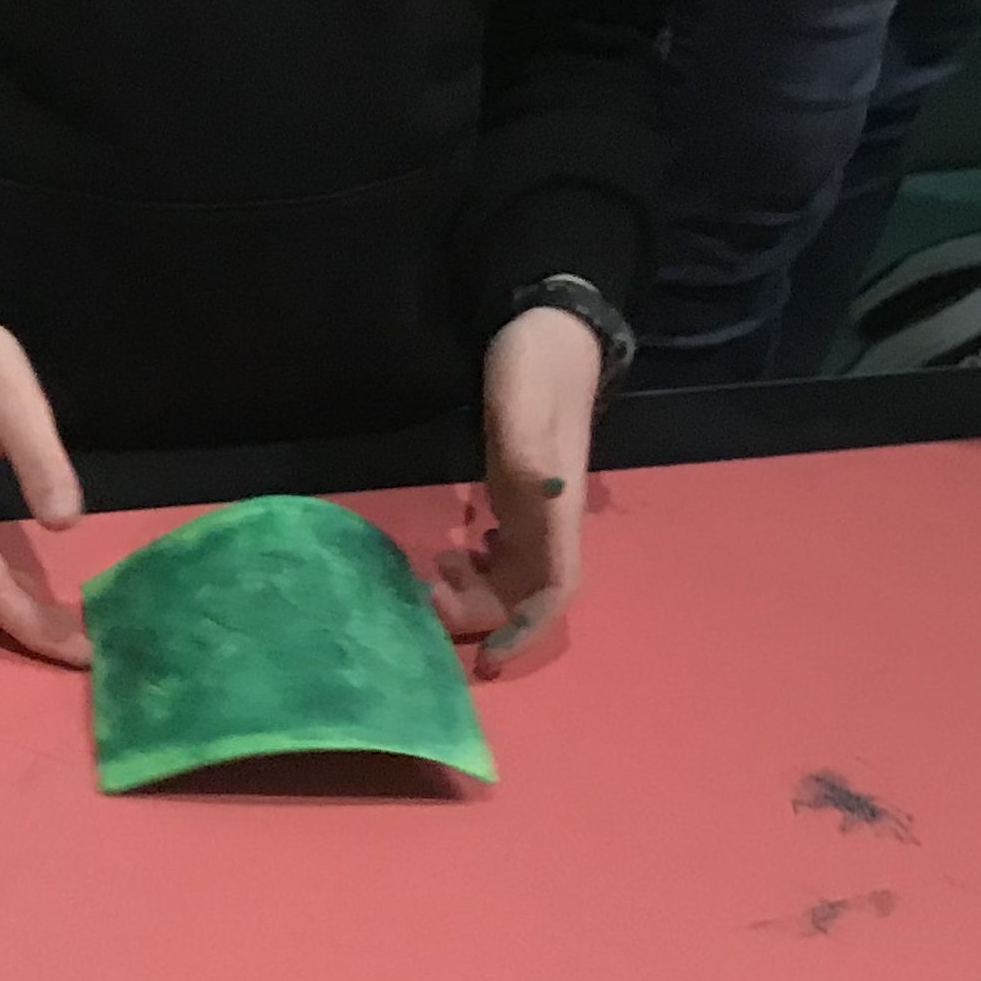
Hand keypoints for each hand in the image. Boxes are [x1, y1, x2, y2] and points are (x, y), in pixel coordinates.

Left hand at [435, 306, 602, 673]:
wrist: (552, 326)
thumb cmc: (534, 365)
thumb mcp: (522, 409)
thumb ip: (523, 460)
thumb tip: (526, 515)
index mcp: (555, 507)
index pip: (552, 589)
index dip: (523, 627)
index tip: (487, 655)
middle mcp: (551, 513)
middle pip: (527, 590)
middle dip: (480, 609)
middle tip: (424, 595)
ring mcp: (537, 500)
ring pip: (516, 571)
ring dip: (478, 587)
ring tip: (432, 572)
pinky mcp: (521, 484)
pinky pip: (507, 546)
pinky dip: (481, 562)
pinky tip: (456, 551)